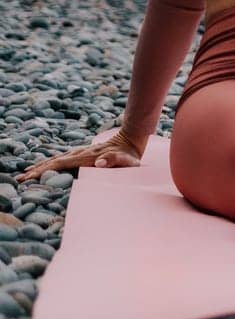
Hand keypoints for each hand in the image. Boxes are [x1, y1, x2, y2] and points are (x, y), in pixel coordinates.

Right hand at [16, 129, 144, 183]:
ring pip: (55, 159)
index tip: (31, 177)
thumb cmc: (130, 155)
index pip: (61, 164)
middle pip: (54, 161)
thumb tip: (99, 163)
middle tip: (20, 179)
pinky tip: (42, 166)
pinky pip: (61, 159)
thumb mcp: (128, 160)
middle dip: (36, 170)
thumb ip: (115, 160)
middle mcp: (80, 153)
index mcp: (87, 157)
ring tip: (24, 173)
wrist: (131, 140)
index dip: (45, 170)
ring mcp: (80, 152)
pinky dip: (49, 163)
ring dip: (40, 166)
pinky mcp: (81, 153)